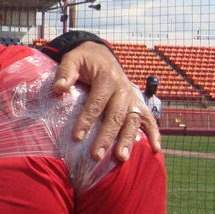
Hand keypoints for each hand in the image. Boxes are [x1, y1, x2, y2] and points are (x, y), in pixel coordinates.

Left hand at [52, 42, 160, 160]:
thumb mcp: (73, 60)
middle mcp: (123, 90)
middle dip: (106, 137)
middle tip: (96, 156)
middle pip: (116, 116)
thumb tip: (58, 87)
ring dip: (128, 140)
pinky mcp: (137, 104)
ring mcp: (132, 98)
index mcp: (107, 79)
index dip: (87, 120)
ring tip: (121, 158)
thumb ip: (66, 72)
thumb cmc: (84, 60)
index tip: (77, 137)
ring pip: (133, 121)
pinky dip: (154, 134)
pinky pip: (149, 119)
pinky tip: (155, 150)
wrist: (100, 54)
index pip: (97, 103)